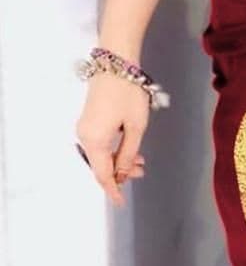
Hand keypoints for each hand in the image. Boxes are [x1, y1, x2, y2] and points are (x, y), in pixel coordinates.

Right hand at [75, 71, 148, 206]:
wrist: (115, 63)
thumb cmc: (128, 93)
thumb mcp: (135, 126)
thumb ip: (128, 153)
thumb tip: (122, 173)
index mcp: (94, 141)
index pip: (102, 174)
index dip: (113, 189)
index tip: (120, 202)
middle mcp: (84, 136)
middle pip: (100, 165)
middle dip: (120, 172)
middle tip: (142, 170)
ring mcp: (84, 127)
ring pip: (100, 153)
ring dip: (118, 159)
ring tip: (139, 160)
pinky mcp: (88, 119)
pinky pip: (99, 142)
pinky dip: (112, 149)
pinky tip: (127, 147)